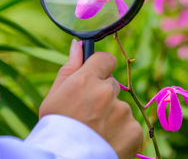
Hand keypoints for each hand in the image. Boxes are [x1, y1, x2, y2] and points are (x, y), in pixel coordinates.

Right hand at [39, 39, 142, 158]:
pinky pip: (130, 126)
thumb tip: (77, 44)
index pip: (106, 59)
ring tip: (96, 133)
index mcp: (86, 80)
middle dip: (103, 97)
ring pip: (121, 107)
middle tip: (88, 116)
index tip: (96, 78)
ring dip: (112, 117)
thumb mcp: (54, 96)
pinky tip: (107, 142)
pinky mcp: (133, 131)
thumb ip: (69, 67)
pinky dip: (122, 134)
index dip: (101, 69)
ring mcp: (122, 112)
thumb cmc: (54, 129)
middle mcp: (107, 93)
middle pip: (112, 86)